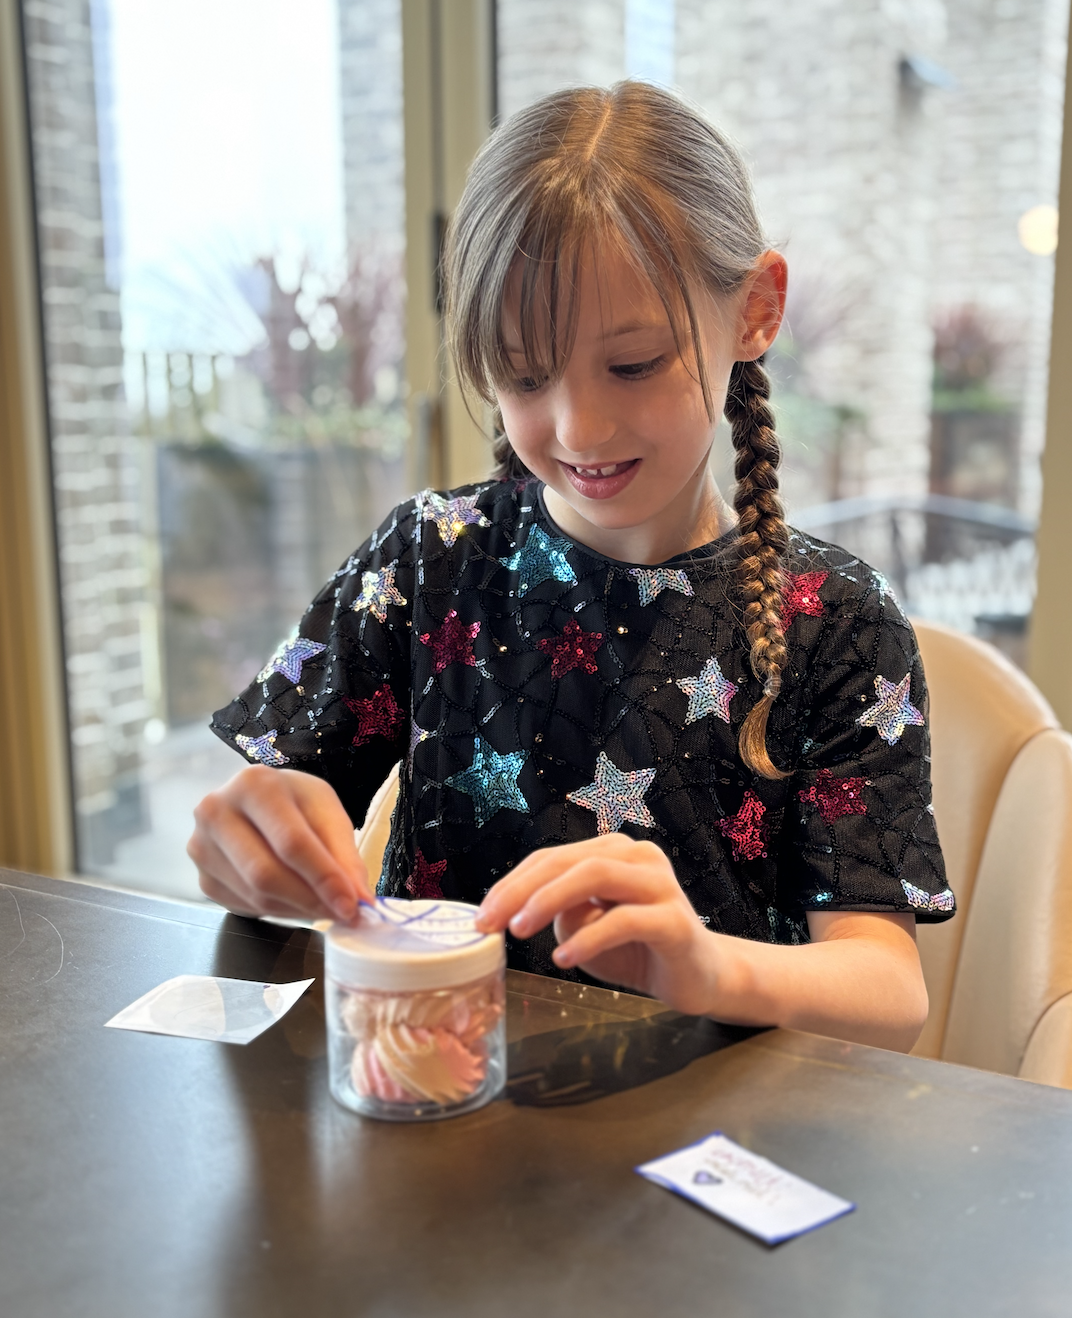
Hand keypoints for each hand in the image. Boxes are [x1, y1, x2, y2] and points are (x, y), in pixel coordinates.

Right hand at [188, 765, 371, 921]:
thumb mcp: (326, 811)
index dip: (324, 878)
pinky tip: (295, 899)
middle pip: (266, 874)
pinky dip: (279, 911)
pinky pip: (245, 907)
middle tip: (342, 912)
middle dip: (311, 900)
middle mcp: (217, 813)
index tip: (351, 905)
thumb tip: (359, 899)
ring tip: (322, 903)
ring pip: (256, 896)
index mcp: (253, 785)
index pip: (291, 842)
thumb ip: (344, 854)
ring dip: (298, 909)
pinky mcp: (203, 878)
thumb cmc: (293, 802)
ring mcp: (202, 848)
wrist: (257, 802)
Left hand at [476, 834, 715, 1013]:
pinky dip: (589, 938)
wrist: (697, 978)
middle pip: (570, 860)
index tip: (481, 915)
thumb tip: (516, 910)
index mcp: (613, 851)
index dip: (512, 883)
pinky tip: (564, 958)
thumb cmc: (636, 949)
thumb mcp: (586, 926)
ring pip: (596, 875)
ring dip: (550, 901)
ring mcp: (660, 885)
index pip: (552, 858)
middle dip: (523, 890)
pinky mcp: (675, 920)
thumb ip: (559, 910)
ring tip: (521, 932)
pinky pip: (625, 920)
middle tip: (491, 923)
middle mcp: (638, 857)